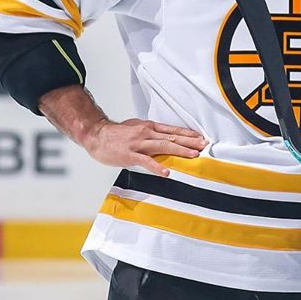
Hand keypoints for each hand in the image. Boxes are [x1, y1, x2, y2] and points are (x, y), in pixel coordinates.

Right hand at [82, 117, 205, 176]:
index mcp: (148, 127)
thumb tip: (163, 138)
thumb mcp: (135, 128)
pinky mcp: (130, 155)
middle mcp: (146, 133)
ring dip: (180, 150)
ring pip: (163, 146)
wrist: (96, 134)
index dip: (187, 133)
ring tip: (193, 156)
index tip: (200, 137)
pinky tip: (167, 172)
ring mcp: (138, 144)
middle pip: (172, 137)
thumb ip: (149, 133)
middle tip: (204, 146)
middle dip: (189, 141)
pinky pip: (146, 161)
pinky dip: (157, 167)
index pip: (172, 130)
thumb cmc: (115, 134)